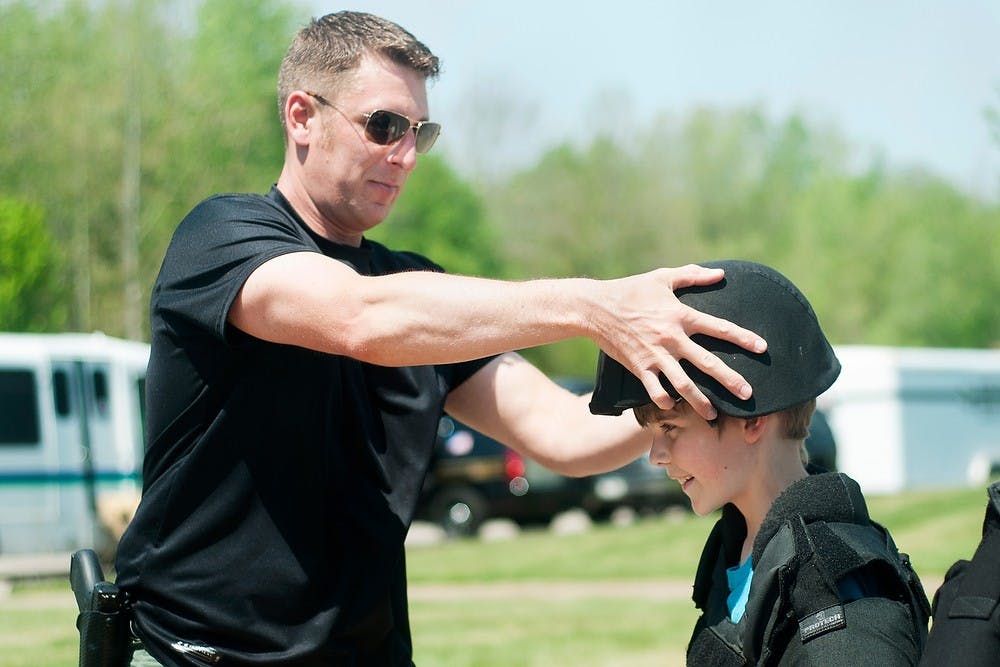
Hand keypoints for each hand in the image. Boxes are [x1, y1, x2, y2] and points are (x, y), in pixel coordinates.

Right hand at [594, 264, 766, 419]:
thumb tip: (721, 274)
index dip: (743, 338)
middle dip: (730, 380)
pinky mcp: (639, 367)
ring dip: (700, 401)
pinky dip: (665, 400)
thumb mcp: (662, 278)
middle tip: (749, 394)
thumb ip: (693, 275)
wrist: (596, 307)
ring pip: (683, 383)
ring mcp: (655, 355)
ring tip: (713, 415)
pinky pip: (655, 389)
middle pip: (707, 363)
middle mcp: (671, 338)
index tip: (762, 348)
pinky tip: (673, 406)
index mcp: (680, 315)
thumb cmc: (631, 289)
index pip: (719, 328)